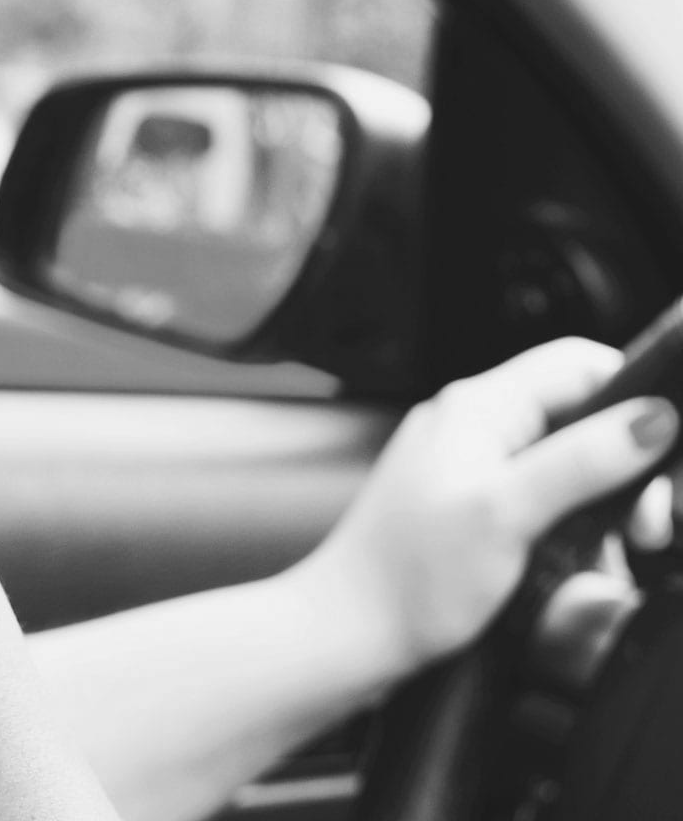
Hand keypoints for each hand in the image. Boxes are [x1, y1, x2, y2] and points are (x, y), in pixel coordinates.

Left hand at [296, 338, 676, 676]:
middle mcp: (472, 427)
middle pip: (581, 416)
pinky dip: (576, 527)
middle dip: (629, 464)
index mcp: (477, 407)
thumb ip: (582, 461)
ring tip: (622, 549)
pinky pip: (544, 500)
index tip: (666, 450)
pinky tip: (586, 564)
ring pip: (568, 463)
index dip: (634, 396)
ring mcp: (470, 467)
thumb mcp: (507, 513)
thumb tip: (654, 417)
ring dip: (607, 503)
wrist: (347, 634)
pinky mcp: (471, 510)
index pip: (578, 364)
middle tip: (648, 524)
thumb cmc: (407, 578)